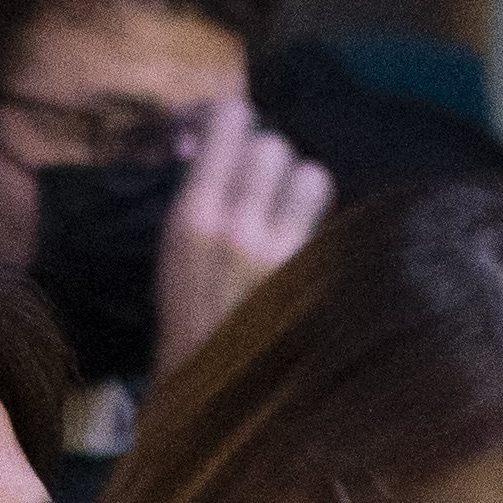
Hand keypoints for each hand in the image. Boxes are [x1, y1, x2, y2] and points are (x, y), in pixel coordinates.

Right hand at [155, 111, 330, 373]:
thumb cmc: (187, 312)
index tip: (229, 128)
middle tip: (257, 179)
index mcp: (193, 218)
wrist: (209, 383)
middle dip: (265, 158)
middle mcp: (240, 229)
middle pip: (274, 147)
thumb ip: (200, 191)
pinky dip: (316, 222)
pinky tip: (301, 242)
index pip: (230, 124)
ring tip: (286, 207)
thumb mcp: (173, 247)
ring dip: (300, 184)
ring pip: (313, 176)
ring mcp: (283, 254)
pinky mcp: (315, 275)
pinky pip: (329, 220)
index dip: (232, 118)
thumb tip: (211, 137)